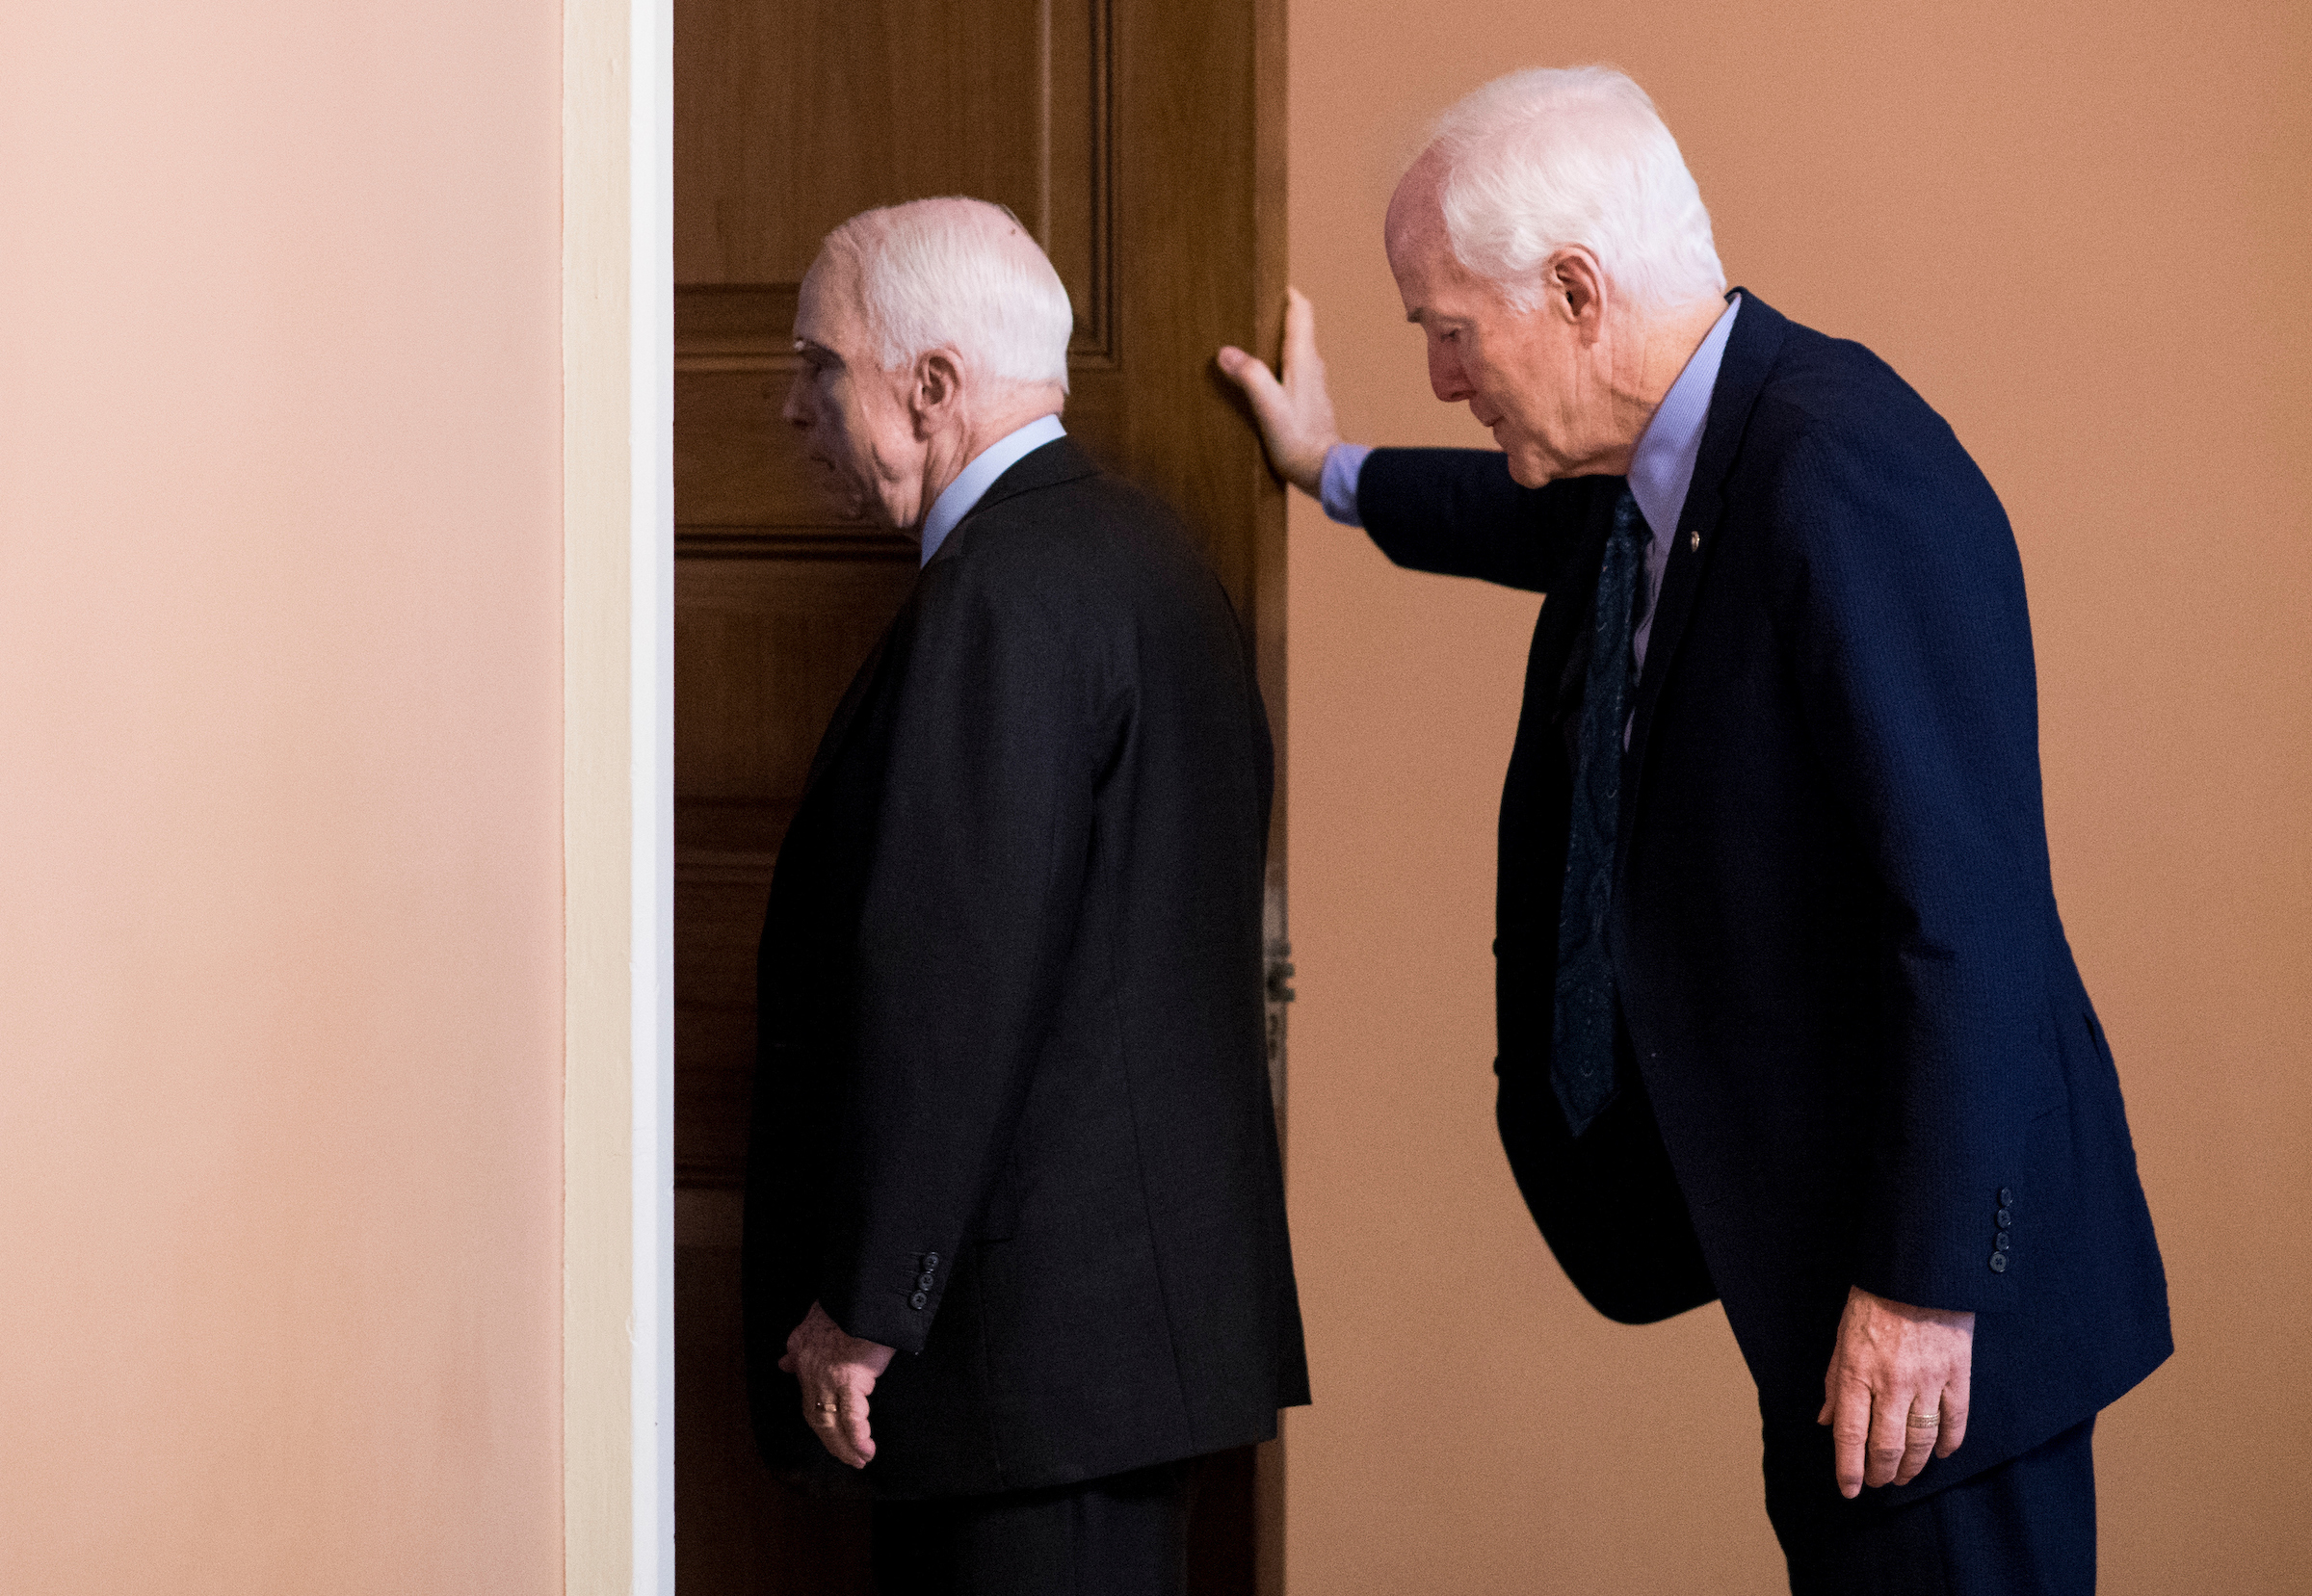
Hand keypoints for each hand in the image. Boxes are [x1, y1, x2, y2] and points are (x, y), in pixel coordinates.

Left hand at [776, 1300, 895, 1468]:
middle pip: (818, 1418)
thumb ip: (797, 1347)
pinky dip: (858, 1437)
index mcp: (803, 1360)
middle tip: (849, 1457)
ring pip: (832, 1423)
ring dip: (846, 1446)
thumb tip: (783, 1363)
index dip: (820, 1422)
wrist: (859, 1294)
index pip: (808, 1401)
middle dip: (832, 1442)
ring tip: (860, 1459)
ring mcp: (829, 1378)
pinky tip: (866, 1450)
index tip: (832, 1436)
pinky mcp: (851, 1380)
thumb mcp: (810, 1325)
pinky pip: (852, 1417)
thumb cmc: (844, 1304)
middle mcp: (811, 1373)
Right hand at [1216, 287, 1342, 495]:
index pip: (1302, 312)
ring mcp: (1313, 386)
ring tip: (1253, 341)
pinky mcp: (1310, 403)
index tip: (1272, 282)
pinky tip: (1265, 379)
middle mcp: (1313, 368)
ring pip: (1297, 352)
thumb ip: (1250, 376)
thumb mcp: (1269, 407)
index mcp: (1304, 360)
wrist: (1324, 472)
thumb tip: (1226, 352)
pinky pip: (1295, 373)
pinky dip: (1280, 365)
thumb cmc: (1299, 442)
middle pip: (1299, 329)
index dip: (1289, 294)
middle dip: (1279, 315)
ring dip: (1279, 342)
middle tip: (1254, 308)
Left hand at [1816, 1285, 1973, 1495]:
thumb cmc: (1872, 1303)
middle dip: (1880, 1473)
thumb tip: (1825, 1421)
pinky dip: (1948, 1443)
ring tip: (1904, 1476)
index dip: (1849, 1469)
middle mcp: (1891, 1383)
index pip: (1850, 1436)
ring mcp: (1927, 1380)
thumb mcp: (1841, 1339)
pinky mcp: (1956, 1374)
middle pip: (1887, 1446)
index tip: (1849, 1490)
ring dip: (1913, 1466)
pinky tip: (1941, 1454)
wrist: (1917, 1273)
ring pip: (1922, 1440)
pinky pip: (1955, 1419)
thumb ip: (1834, 1383)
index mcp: (1856, 1373)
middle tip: (1877, 1483)